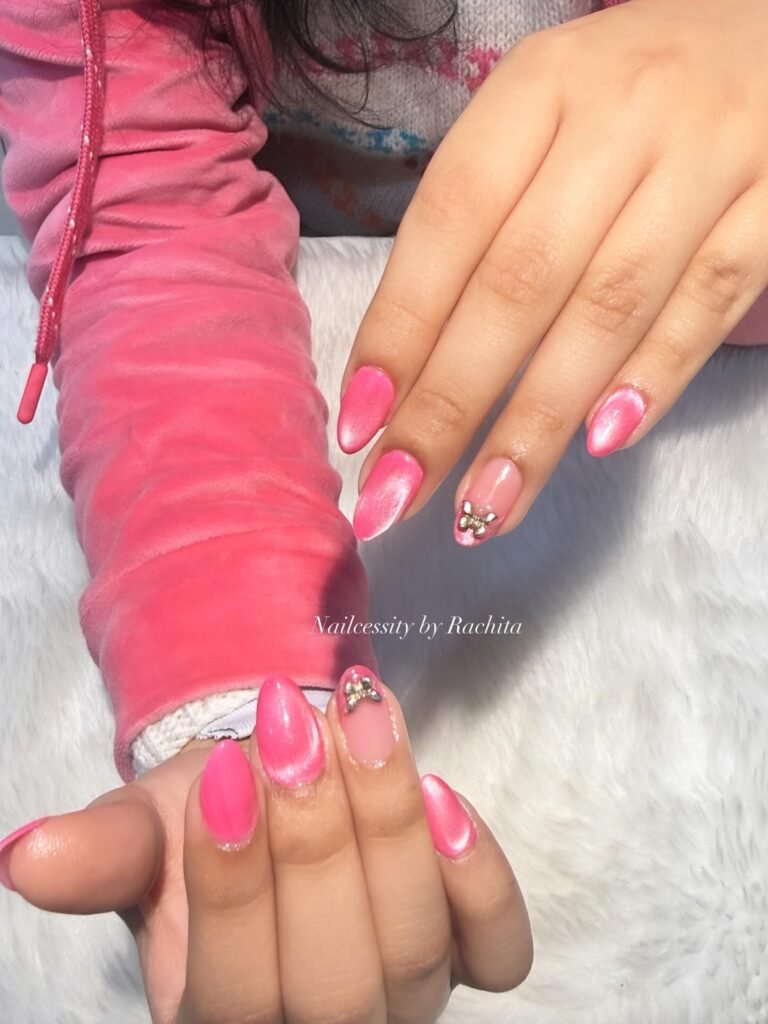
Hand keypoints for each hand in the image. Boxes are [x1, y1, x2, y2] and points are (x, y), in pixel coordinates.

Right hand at [0, 667, 531, 1022]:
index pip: (234, 994)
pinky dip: (479, 881)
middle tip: (294, 733)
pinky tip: (445, 796)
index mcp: (221, 1017)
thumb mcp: (147, 826)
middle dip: (316, 847)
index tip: (226, 776)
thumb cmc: (206, 812)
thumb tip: (27, 856)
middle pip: (337, 983)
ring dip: (391, 829)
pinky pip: (498, 947)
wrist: (276, 782)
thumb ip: (103, 850)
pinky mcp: (469, 950)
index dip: (234, 889)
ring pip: (413, 951)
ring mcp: (404, 994)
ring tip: (363, 723)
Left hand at [337, 0, 767, 545]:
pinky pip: (711, 300)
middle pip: (517, 282)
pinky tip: (599, 444)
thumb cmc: (628, 98)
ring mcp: (709, 154)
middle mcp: (620, 114)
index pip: (448, 223)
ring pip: (607, 307)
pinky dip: (653, 377)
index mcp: (537, 87)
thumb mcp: (543, 124)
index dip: (399, 331)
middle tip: (397, 496)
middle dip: (448, 404)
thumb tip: (406, 371)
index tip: (359, 427)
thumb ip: (483, 226)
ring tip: (483, 506)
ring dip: (537, 421)